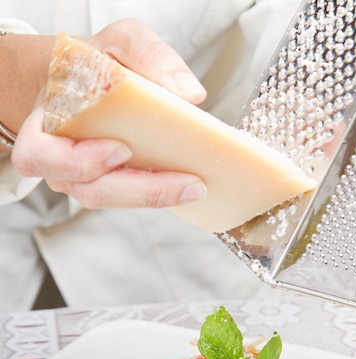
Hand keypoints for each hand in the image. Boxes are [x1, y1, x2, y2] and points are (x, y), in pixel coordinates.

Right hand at [11, 19, 207, 208]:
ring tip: (193, 186)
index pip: (39, 152)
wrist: (79, 81)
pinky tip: (187, 185)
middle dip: (138, 190)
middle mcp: (56, 156)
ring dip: (150, 196)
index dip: (76, 160)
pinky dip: (154, 193)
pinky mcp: (103, 184)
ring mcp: (77, 176)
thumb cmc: (92, 64)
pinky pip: (124, 197)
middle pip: (84, 188)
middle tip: (185, 182)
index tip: (122, 149)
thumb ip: (148, 55)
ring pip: (106, 198)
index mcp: (46, 118)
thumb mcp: (117, 42)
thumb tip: (189, 93)